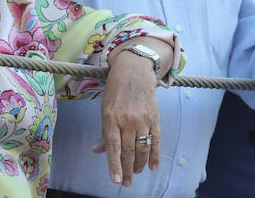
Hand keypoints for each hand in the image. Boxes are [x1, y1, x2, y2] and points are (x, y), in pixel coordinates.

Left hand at [94, 51, 161, 185]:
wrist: (135, 70)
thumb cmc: (116, 91)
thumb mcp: (105, 109)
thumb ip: (104, 132)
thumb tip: (98, 151)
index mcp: (111, 118)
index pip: (113, 147)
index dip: (114, 165)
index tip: (116, 180)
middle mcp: (127, 120)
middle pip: (128, 151)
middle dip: (127, 170)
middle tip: (127, 183)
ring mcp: (142, 119)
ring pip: (142, 149)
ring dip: (140, 165)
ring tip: (136, 173)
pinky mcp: (155, 118)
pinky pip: (156, 141)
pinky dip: (155, 156)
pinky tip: (152, 166)